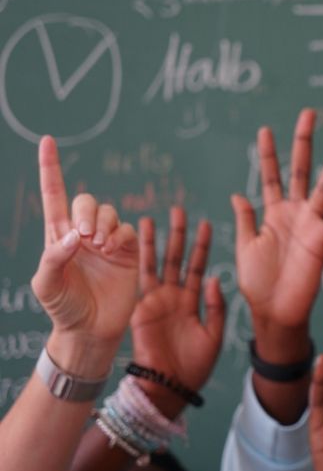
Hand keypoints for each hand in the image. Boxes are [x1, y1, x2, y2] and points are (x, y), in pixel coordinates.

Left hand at [31, 136, 137, 376]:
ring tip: (99, 246)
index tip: (47, 141)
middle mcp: (82, 234)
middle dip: (86, 212)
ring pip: (110, 212)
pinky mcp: (128, 251)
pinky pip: (129, 229)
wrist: (91, 329)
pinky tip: (112, 250)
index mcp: (57, 236)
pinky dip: (121, 235)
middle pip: (85, 201)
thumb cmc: (63, 308)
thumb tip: (74, 235)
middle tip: (85, 237)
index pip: (53, 195)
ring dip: (104, 224)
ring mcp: (107, 242)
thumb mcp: (46, 285)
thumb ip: (54, 257)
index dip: (50, 168)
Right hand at [130, 207, 224, 417]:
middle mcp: (174, 297)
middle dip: (178, 235)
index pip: (198, 266)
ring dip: (155, 241)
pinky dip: (139, 261)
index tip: (206, 223)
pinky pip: (141, 281)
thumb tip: (215, 277)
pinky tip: (137, 242)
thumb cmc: (195, 366)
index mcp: (193, 302)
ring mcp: (156, 301)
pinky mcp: (142, 308)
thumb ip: (215, 306)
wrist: (170, 386)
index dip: (202, 246)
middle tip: (179, 209)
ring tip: (152, 218)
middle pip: (176, 258)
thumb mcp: (214, 334)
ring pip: (156, 264)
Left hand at [231, 111, 322, 331]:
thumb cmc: (256, 284)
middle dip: (304, 142)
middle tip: (309, 113)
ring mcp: (311, 224)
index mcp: (272, 213)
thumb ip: (244, 221)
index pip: (270, 176)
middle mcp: (294, 212)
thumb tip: (236, 195)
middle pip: (300, 170)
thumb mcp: (244, 248)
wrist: (274, 313)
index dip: (268, 154)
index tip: (265, 129)